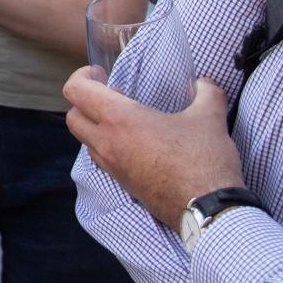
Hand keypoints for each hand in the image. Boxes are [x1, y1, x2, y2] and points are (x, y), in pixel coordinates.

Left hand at [64, 71, 245, 227]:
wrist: (208, 210)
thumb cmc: (204, 160)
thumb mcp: (209, 118)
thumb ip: (207, 92)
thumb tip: (205, 82)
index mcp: (119, 120)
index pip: (75, 91)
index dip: (81, 75)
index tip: (100, 72)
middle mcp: (107, 144)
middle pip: (72, 117)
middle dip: (84, 101)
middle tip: (115, 95)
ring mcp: (113, 167)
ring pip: (85, 140)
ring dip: (95, 125)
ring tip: (127, 119)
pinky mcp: (124, 185)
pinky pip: (102, 159)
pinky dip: (107, 146)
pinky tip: (136, 144)